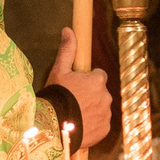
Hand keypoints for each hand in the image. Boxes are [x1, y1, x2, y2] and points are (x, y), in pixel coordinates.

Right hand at [47, 27, 111, 151]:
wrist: (53, 127)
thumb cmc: (55, 97)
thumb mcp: (58, 71)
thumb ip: (67, 50)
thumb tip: (68, 30)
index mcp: (97, 80)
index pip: (98, 76)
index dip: (86, 80)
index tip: (75, 86)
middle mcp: (106, 96)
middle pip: (100, 92)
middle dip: (90, 95)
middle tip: (73, 101)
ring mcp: (106, 114)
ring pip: (101, 108)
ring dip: (92, 109)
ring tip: (74, 114)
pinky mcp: (105, 129)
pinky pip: (101, 123)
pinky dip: (93, 124)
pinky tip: (79, 125)